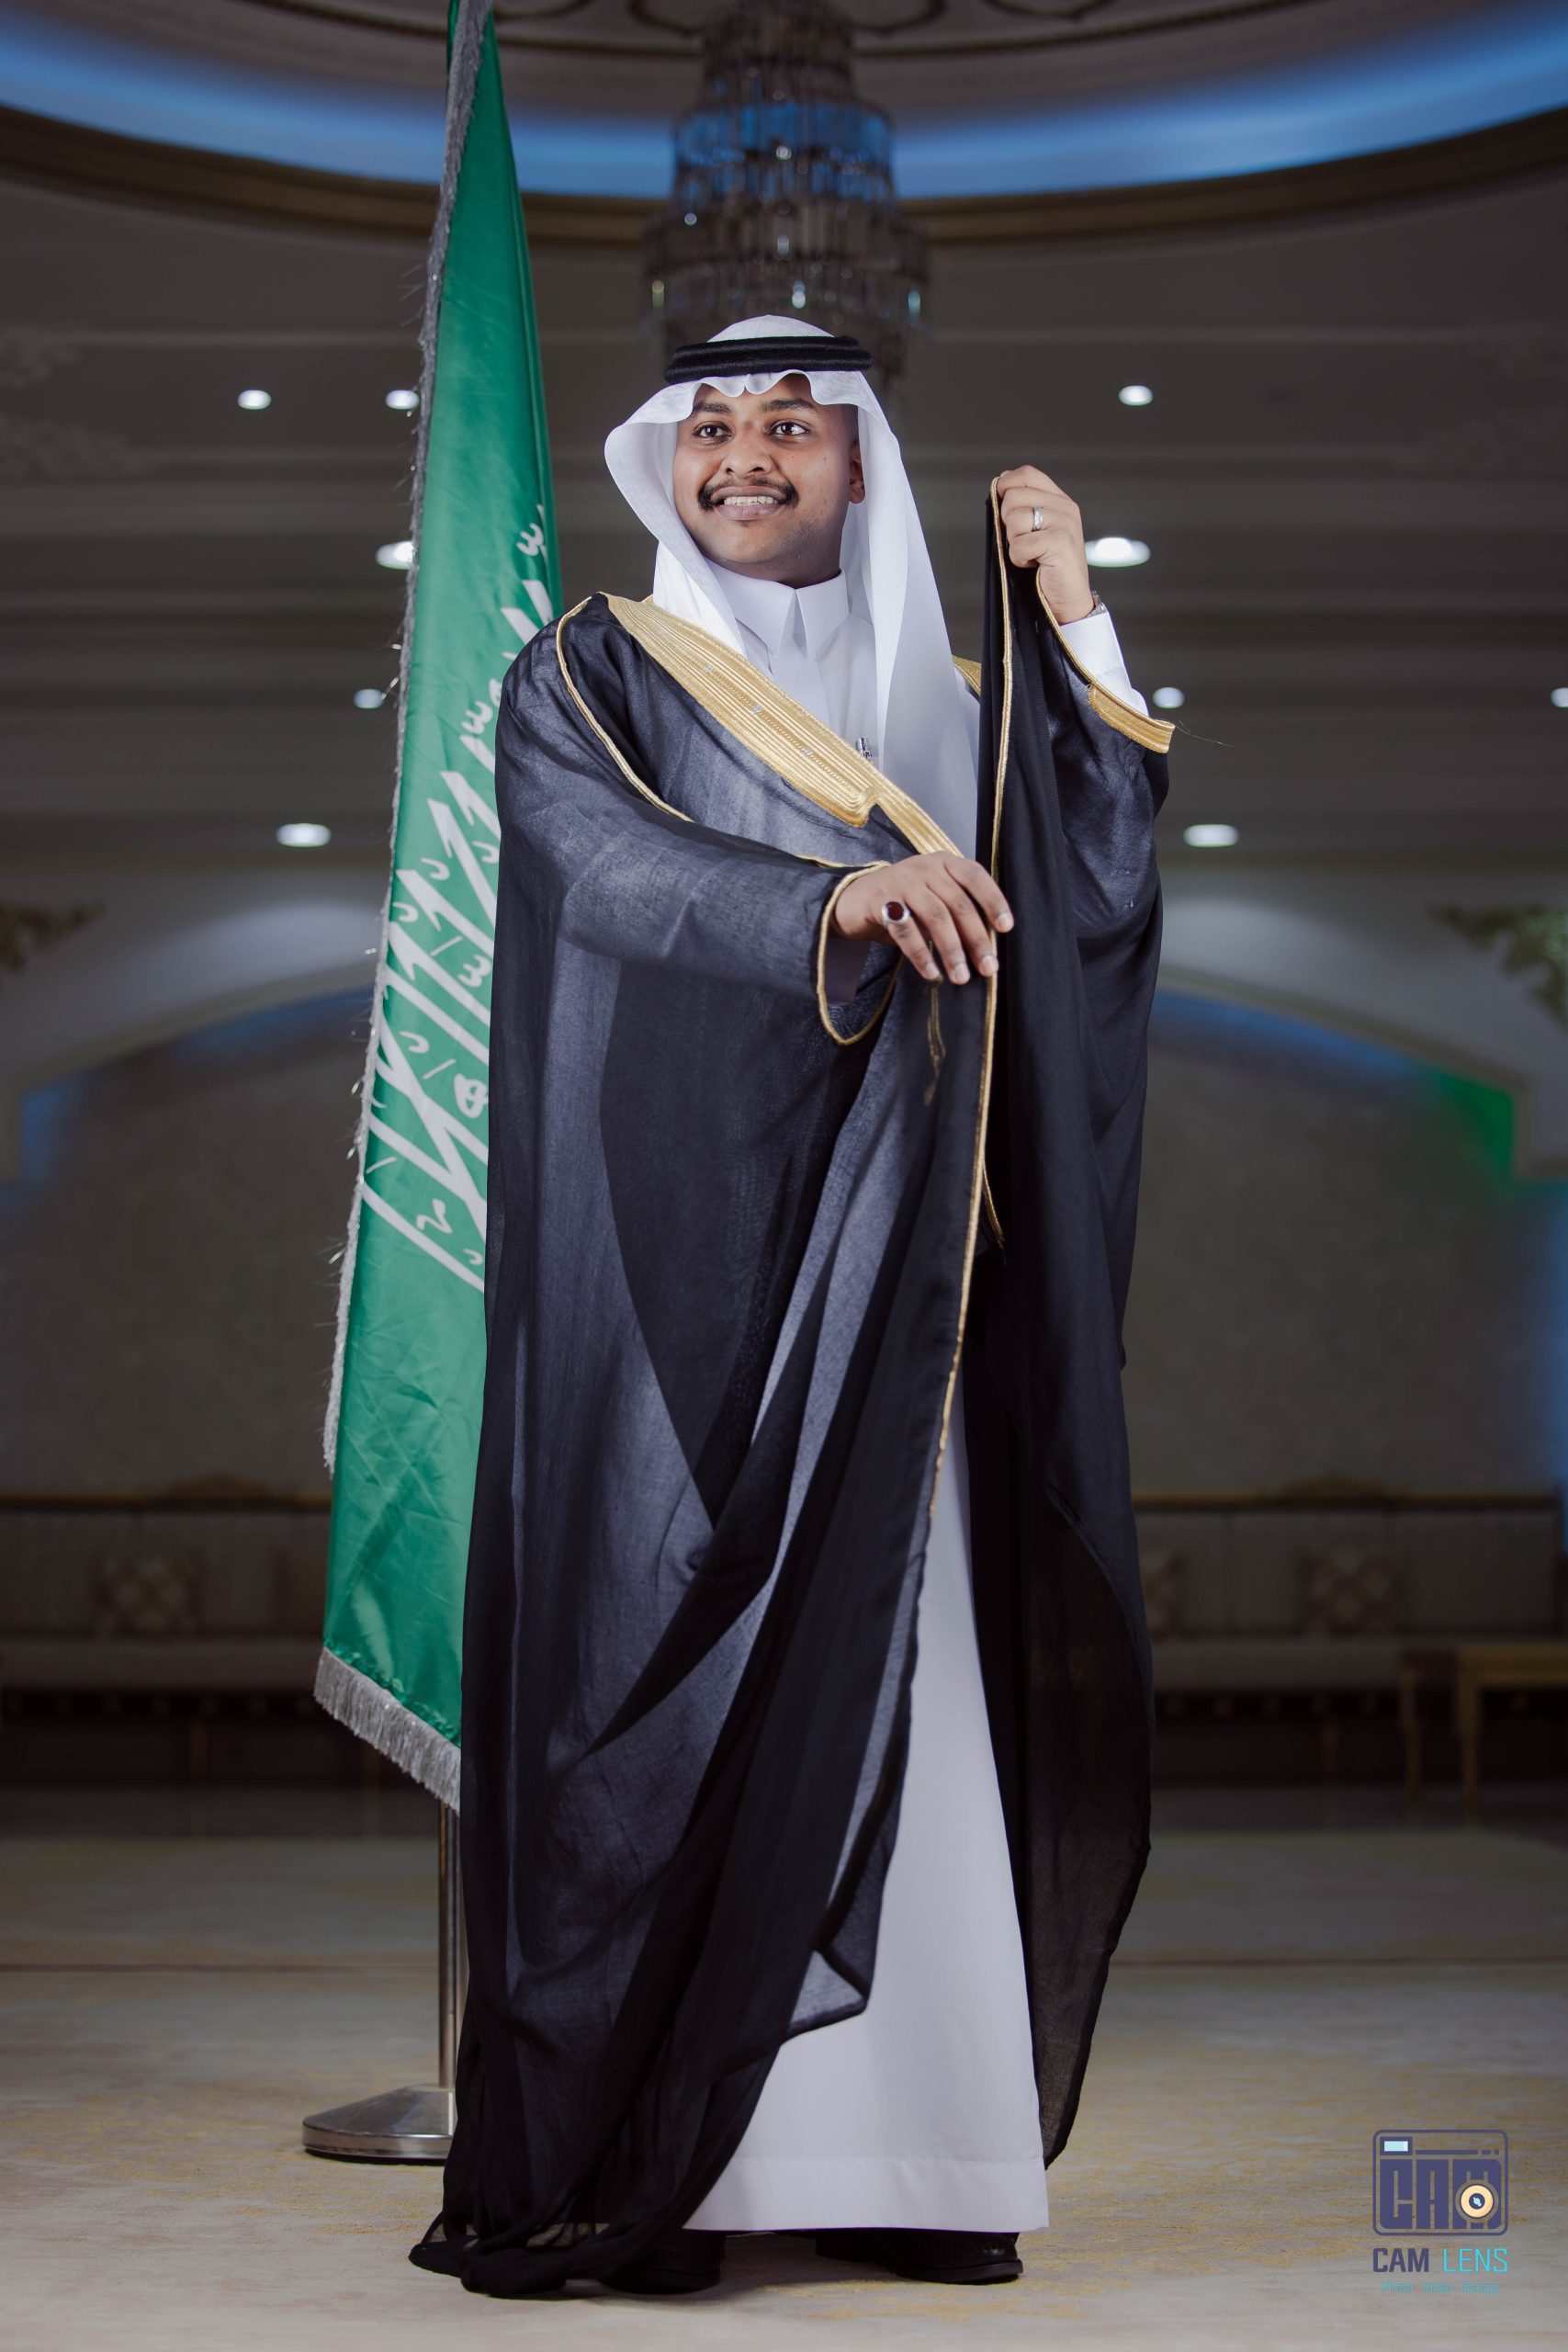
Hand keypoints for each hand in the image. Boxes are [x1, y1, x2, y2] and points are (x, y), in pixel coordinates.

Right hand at [832, 854, 1012, 984]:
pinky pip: (905, 929)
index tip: (1006, 927)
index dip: (993, 900)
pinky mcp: (880, 900)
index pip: (975, 876)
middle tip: (987, 968)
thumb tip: (985, 945)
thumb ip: (955, 909)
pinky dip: (920, 954)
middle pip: (958, 903)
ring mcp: (901, 882)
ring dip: (951, 949)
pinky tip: (931, 972)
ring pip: (935, 916)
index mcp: (943, 863)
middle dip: (976, 938)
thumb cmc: (902, 902)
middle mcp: (924, 868)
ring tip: (961, 976)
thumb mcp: (932, 897)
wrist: (853, 900)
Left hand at [996, 465, 1093, 622]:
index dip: (1007, 486)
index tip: (1005, 511)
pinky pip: (1019, 545)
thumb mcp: (1035, 531)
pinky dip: (1019, 559)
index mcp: (1059, 501)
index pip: (1026, 474)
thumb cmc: (1046, 569)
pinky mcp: (1061, 543)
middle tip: (1023, 542)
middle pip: (1014, 496)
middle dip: (1007, 523)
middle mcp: (1065, 508)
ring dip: (1014, 542)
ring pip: (1014, 519)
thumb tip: (999, 485)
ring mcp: (1065, 523)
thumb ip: (1022, 508)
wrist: (1067, 602)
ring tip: (1031, 555)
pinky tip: (1034, 566)